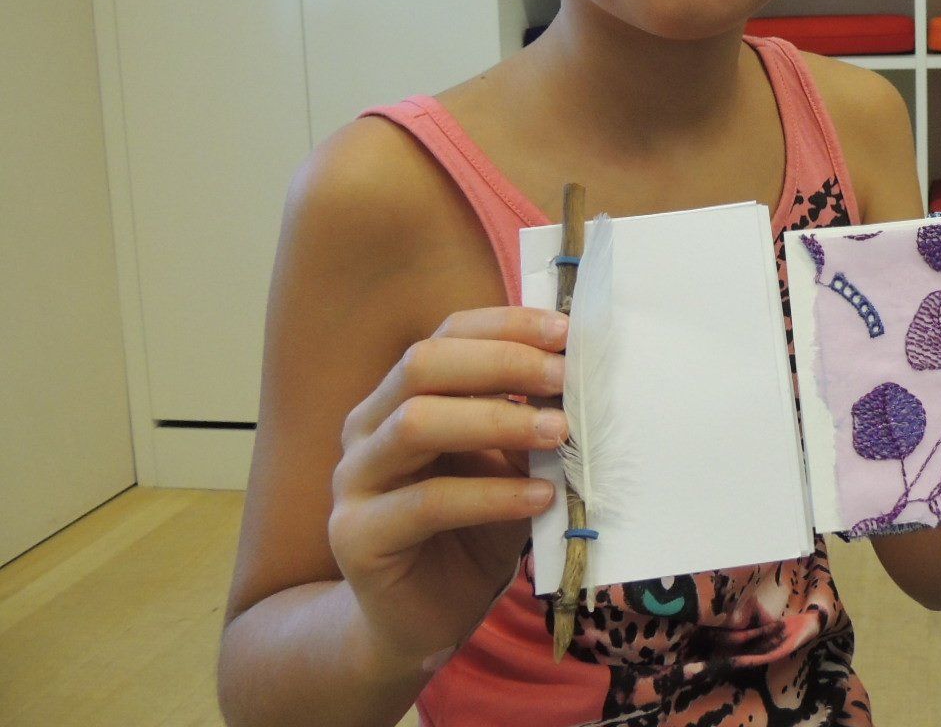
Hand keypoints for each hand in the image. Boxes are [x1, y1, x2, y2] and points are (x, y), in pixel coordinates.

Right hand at [329, 307, 569, 672]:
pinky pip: (428, 501)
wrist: (423, 620)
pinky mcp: (356, 535)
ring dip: (497, 420)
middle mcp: (366, 426)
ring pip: (416, 422)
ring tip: (558, 432)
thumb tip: (580, 380)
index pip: (447, 334)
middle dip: (502, 362)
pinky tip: (541, 498)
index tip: (566, 333)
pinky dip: (492, 495)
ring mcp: (353, 478)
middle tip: (565, 378)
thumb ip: (526, 422)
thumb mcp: (508, 465)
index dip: (506, 327)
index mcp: (399, 395)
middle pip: (424, 364)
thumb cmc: (472, 531)